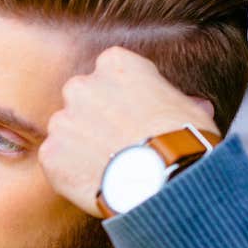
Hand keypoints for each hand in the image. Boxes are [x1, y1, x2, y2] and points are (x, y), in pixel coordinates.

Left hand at [39, 46, 219, 216]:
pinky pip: (55, 161)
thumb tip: (196, 107)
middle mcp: (81, 86)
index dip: (122, 97)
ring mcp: (62, 120)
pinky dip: (70, 171)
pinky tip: (94, 183)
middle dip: (95, 118)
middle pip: (82, 99)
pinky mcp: (50, 154)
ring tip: (108, 168)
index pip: (109, 72)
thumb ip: (177, 101)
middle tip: (117, 144)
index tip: (132, 116)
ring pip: (66, 131)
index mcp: (115, 64)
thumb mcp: (191, 110)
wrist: (164, 180)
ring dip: (81, 146)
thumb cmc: (185, 142)